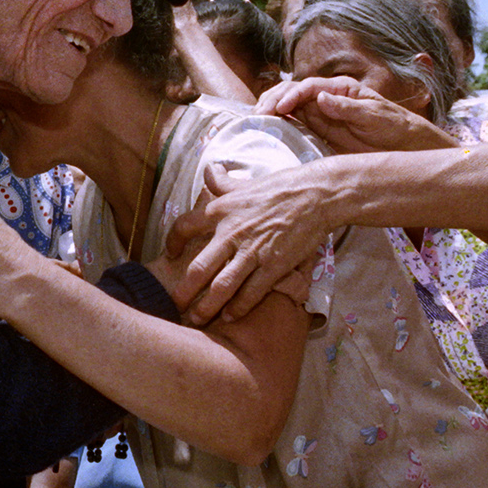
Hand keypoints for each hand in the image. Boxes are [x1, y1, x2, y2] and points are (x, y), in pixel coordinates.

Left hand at [166, 160, 334, 324]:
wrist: (316, 195)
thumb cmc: (281, 187)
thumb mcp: (245, 183)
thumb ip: (222, 181)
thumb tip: (209, 169)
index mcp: (220, 210)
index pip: (184, 226)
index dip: (172, 242)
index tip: (171, 253)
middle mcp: (230, 232)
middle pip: (198, 269)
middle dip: (184, 291)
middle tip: (174, 304)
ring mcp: (252, 252)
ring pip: (222, 287)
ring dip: (207, 307)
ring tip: (197, 319)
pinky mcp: (273, 266)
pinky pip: (251, 293)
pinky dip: (238, 308)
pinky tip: (230, 317)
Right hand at [256, 77, 454, 154]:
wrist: (404, 145)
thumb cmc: (393, 125)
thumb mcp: (374, 115)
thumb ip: (347, 107)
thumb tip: (320, 97)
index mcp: (340, 88)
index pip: (309, 86)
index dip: (292, 95)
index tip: (281, 109)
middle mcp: (327, 97)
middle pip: (293, 92)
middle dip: (274, 100)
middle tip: (259, 114)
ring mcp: (321, 114)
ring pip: (289, 107)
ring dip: (272, 111)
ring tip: (257, 121)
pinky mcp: (318, 131)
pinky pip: (294, 125)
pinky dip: (279, 126)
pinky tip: (267, 131)